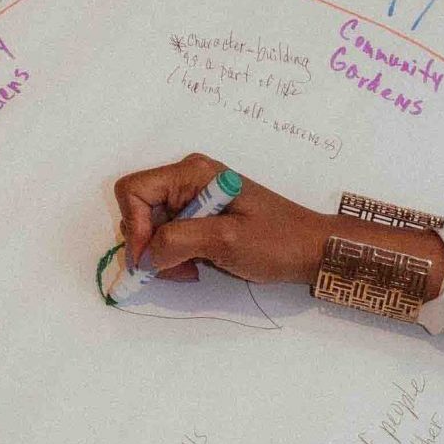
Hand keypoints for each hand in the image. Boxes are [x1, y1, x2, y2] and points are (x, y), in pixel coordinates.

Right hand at [113, 153, 329, 285]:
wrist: (310, 249)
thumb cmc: (275, 240)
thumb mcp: (225, 240)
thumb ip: (177, 241)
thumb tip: (145, 256)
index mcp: (191, 173)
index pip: (133, 190)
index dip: (135, 226)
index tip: (152, 258)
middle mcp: (187, 180)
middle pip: (138, 210)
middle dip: (149, 246)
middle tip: (175, 269)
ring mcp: (192, 198)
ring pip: (150, 228)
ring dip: (161, 256)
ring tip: (189, 271)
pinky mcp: (199, 218)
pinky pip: (168, 236)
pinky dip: (173, 256)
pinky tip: (195, 267)